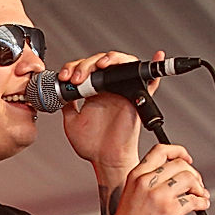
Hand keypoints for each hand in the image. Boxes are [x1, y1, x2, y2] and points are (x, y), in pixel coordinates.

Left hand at [60, 50, 164, 171]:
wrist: (105, 159)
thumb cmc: (91, 144)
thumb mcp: (71, 119)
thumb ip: (67, 103)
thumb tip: (58, 89)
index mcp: (93, 91)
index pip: (84, 68)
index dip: (73, 67)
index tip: (64, 78)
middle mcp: (109, 89)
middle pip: (100, 62)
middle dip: (86, 65)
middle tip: (77, 78)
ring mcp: (123, 92)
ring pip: (122, 64)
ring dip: (111, 59)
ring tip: (100, 66)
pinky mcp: (138, 99)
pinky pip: (150, 80)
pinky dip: (154, 65)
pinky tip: (156, 55)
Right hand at [103, 143, 209, 214]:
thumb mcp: (131, 196)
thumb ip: (148, 183)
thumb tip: (176, 177)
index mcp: (135, 176)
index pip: (160, 151)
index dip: (178, 152)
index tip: (187, 159)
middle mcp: (145, 182)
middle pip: (180, 165)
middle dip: (194, 174)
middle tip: (197, 185)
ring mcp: (158, 195)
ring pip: (190, 179)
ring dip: (200, 188)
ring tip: (200, 196)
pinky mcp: (170, 210)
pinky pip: (194, 200)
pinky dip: (202, 203)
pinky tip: (201, 206)